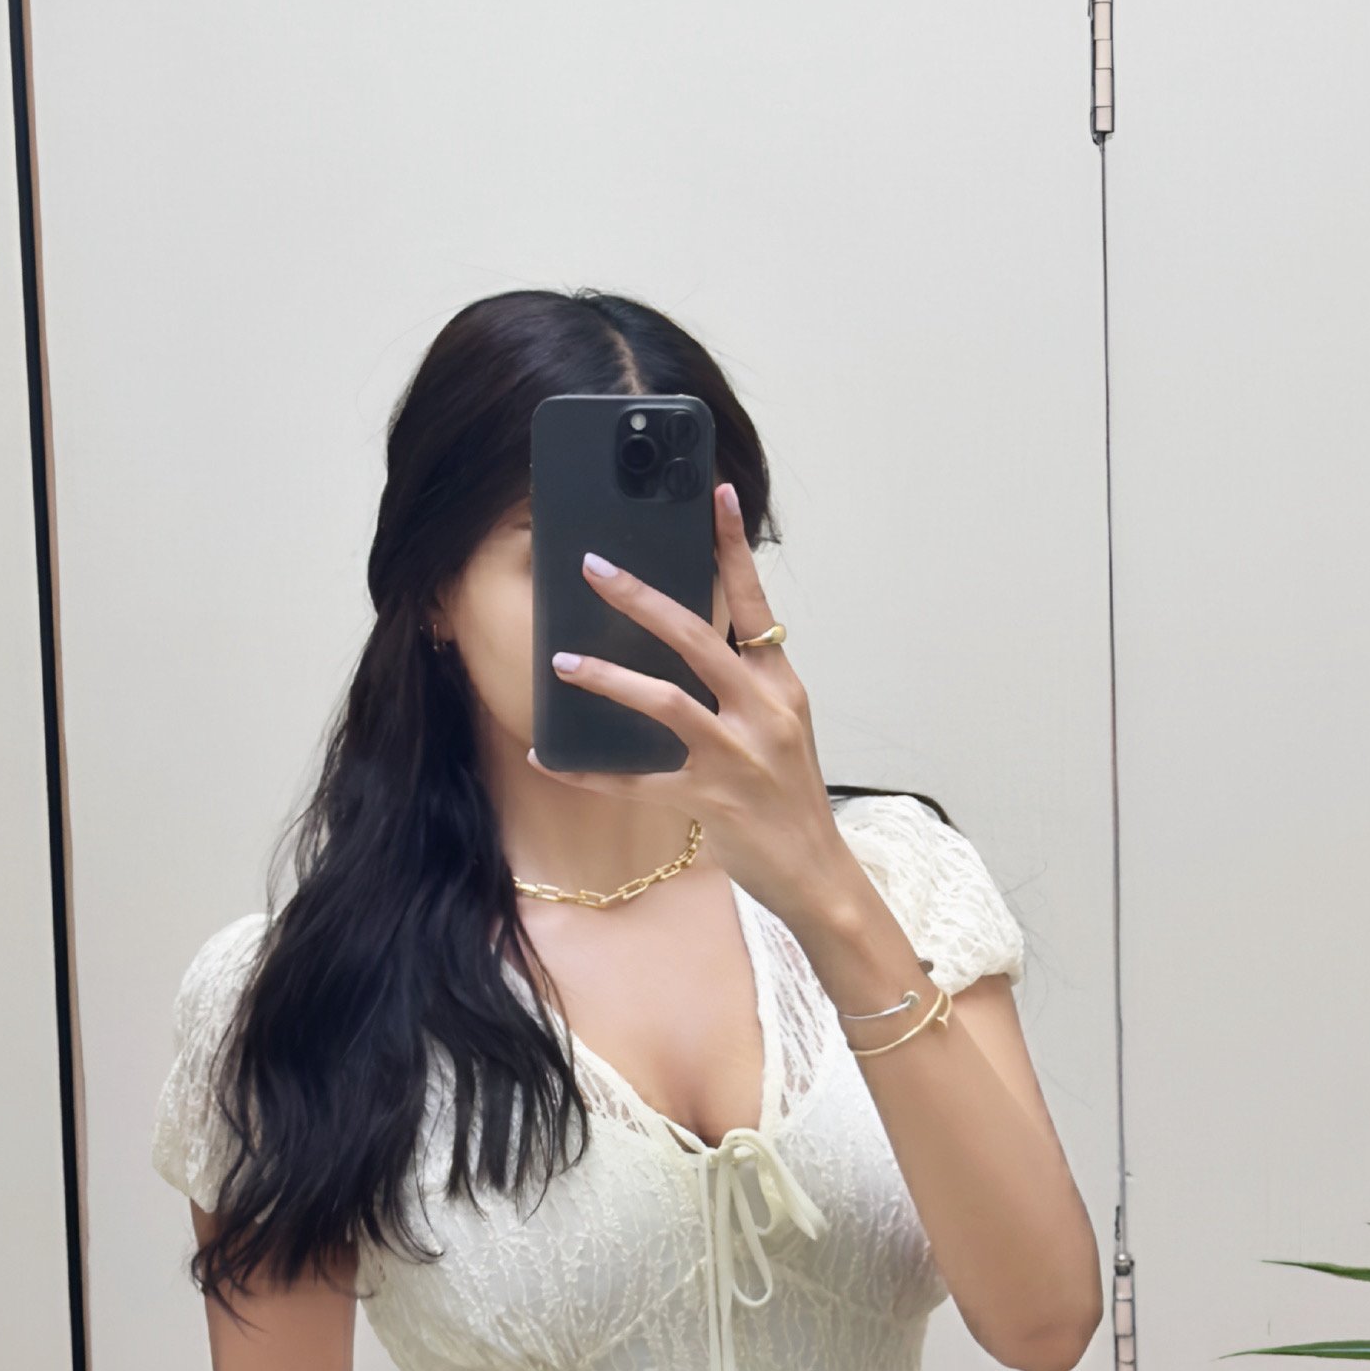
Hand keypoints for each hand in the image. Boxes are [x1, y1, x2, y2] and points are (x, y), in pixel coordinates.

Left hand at [537, 485, 884, 959]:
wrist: (820, 876)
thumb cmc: (792, 801)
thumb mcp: (783, 730)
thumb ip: (745, 688)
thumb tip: (691, 650)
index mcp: (780, 685)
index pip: (756, 604)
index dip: (734, 549)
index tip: (717, 494)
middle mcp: (762, 712)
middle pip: (696, 637)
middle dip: (641, 599)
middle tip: (595, 568)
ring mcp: (736, 757)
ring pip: (664, 702)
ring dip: (608, 678)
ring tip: (562, 663)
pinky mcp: (711, 802)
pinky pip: (637, 783)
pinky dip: (588, 772)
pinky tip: (549, 759)